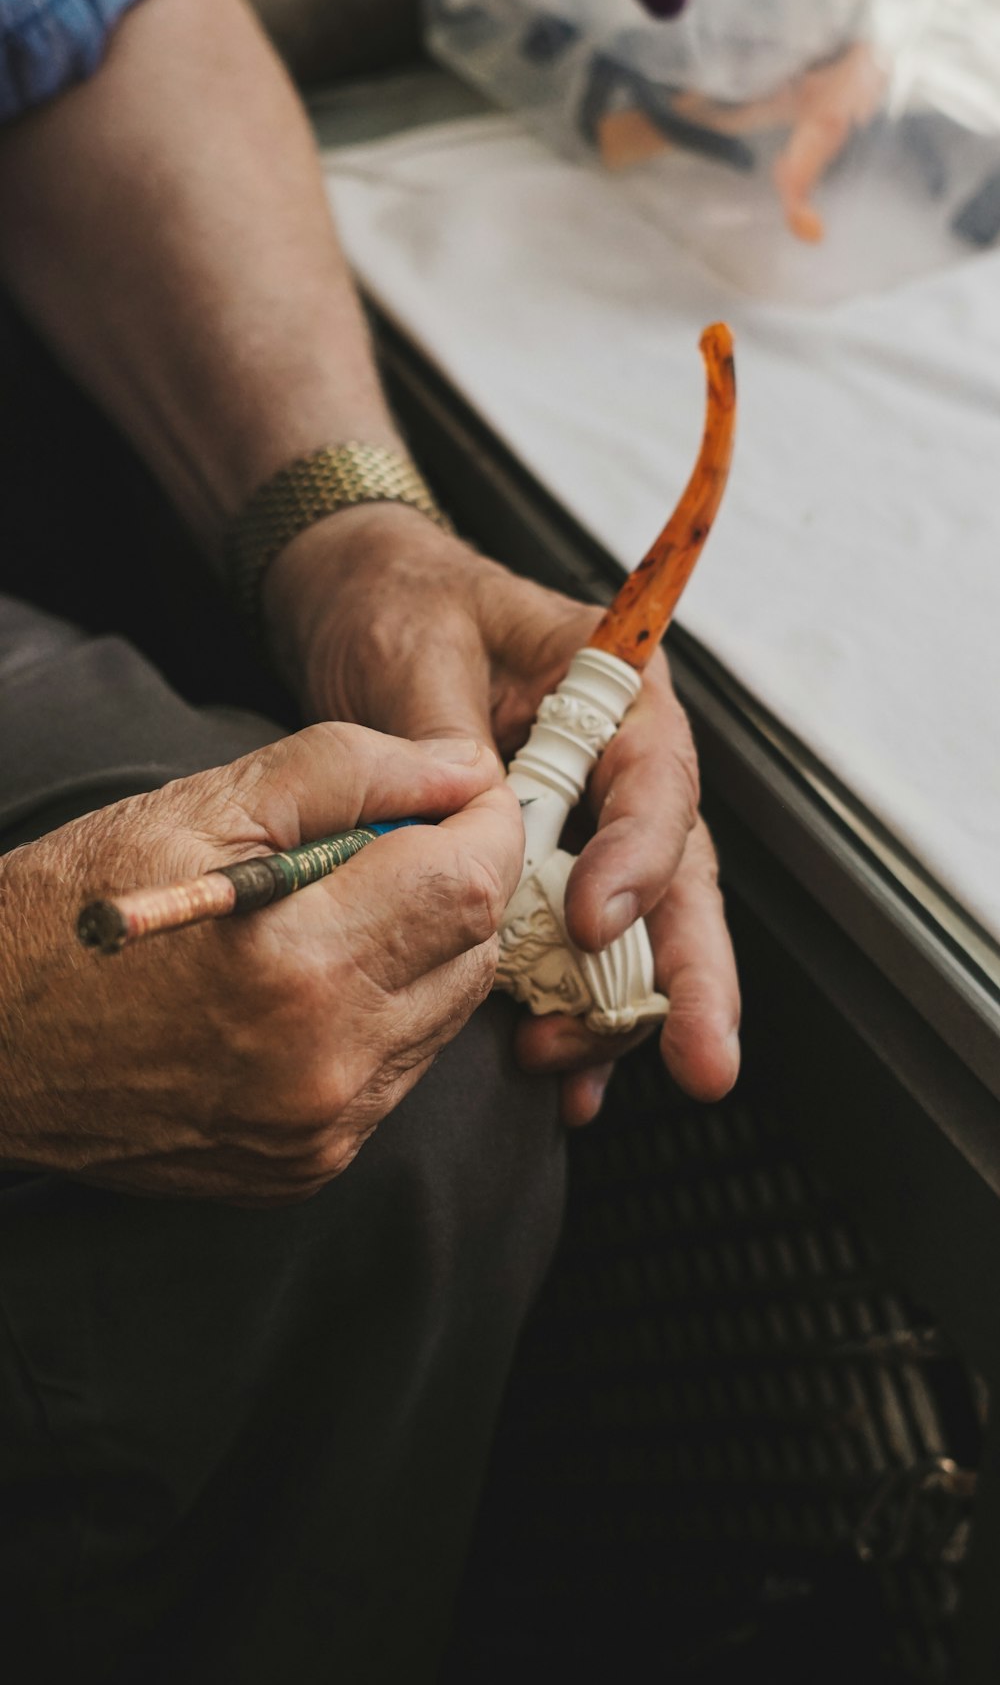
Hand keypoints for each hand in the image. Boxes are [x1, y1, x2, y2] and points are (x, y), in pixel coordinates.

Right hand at [0, 724, 520, 1202]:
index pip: (472, 883)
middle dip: (456, 881)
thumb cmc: (74, 911)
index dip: (483, 822)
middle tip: (390, 842)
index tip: (458, 793)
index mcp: (299, 962)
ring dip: (424, 950)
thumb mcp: (203, 805)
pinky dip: (385, 1015)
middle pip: (476, 951)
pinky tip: (314, 984)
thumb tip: (464, 769)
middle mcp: (325, 1063)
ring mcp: (320, 1130)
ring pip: (447, 1014)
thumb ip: (352, 770)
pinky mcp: (308, 1166)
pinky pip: (400, 1074)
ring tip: (340, 912)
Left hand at [263, 505, 740, 1126]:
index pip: (654, 777)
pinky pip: (573, 957)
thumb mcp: (413, 647)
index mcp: (613, 691)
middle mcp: (617, 768)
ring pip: (636, 933)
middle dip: (692, 975)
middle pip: (676, 876)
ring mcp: (587, 830)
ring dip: (621, 1013)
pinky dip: (573, 1018)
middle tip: (704, 1060)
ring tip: (579, 1075)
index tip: (592, 919)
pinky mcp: (541, 877)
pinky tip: (564, 1078)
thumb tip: (477, 813)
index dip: (638, 855)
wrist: (356, 613)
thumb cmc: (396, 606)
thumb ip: (448, 730)